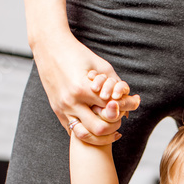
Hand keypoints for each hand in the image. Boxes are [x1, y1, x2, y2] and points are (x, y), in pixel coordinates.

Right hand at [32, 31, 140, 145]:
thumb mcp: (101, 65)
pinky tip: (96, 128)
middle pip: (99, 127)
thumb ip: (116, 84)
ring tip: (110, 129)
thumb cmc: (78, 54)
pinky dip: (86, 132)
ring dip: (99, 135)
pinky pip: (73, 131)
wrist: (49, 48)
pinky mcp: (57, 111)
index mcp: (82, 88)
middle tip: (120, 118)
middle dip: (114, 126)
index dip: (126, 106)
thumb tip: (129, 103)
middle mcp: (70, 102)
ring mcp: (62, 108)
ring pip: (84, 135)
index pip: (111, 107)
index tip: (134, 103)